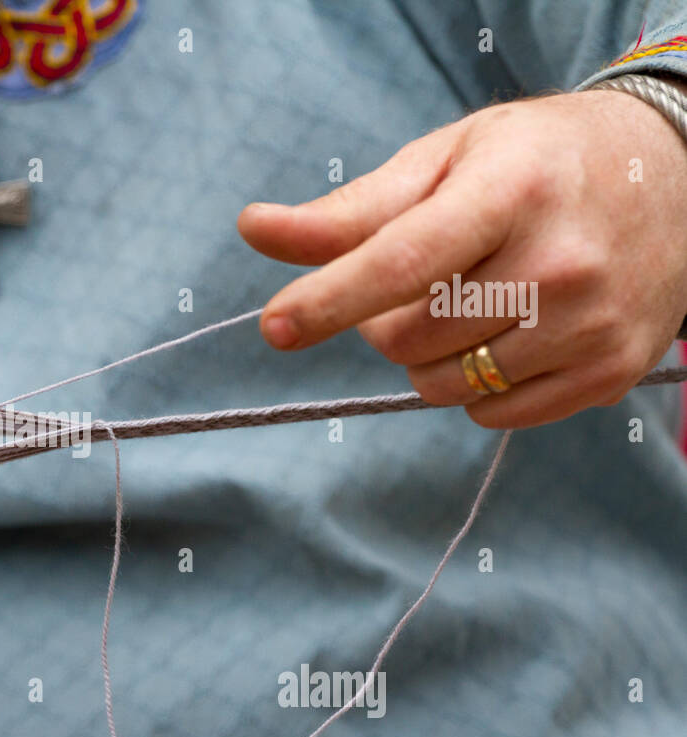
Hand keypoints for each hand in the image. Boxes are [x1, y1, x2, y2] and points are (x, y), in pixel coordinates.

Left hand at [238, 89, 686, 427]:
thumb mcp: (444, 161)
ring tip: (469, 301)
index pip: (404, 261)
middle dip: (384, 320)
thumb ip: (350, 211)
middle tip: (421, 280)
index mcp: (513, 191)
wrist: (675, 174)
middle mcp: (561, 262)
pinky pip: (491, 414)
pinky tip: (506, 334)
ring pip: (443, 385)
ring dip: (426, 357)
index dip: (330, 299)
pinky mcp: (610, 372)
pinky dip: (473, 387)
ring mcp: (593, 324)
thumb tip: (254, 230)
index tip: (274, 327)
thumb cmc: (535, 162)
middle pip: (408, 337)